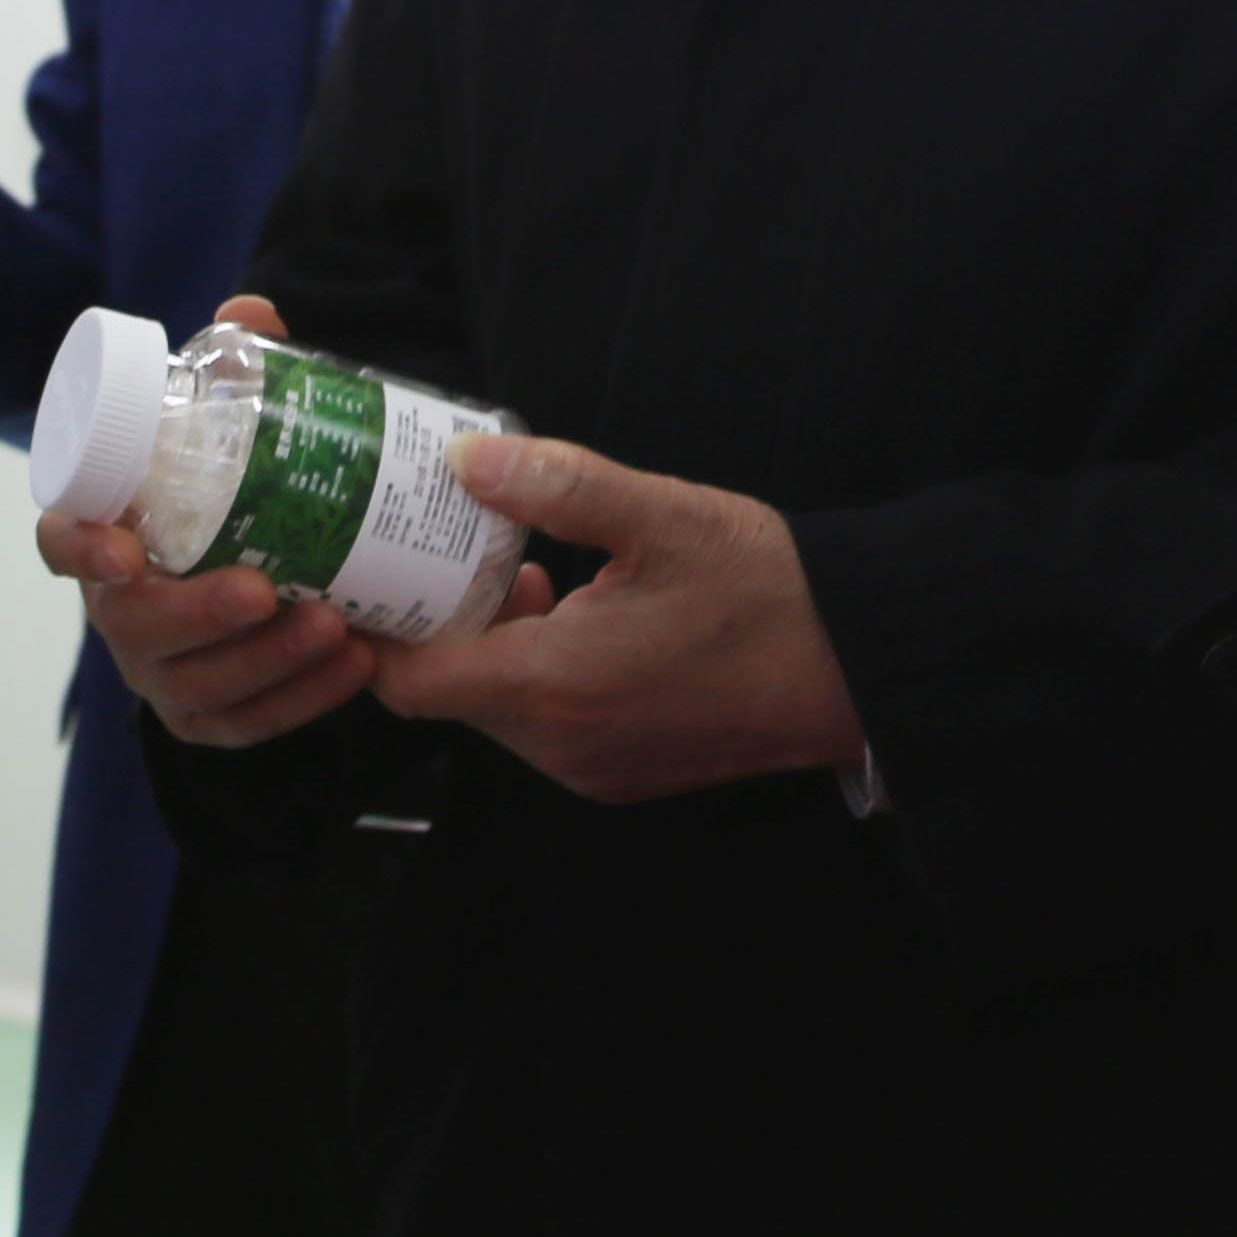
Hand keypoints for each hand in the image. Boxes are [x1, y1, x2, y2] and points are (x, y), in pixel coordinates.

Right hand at [41, 297, 384, 748]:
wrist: (260, 567)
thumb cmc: (225, 493)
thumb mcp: (226, 434)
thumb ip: (234, 375)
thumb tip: (251, 311)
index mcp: (105, 537)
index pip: (62, 544)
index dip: (79, 548)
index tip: (120, 549)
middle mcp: (120, 610)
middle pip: (135, 628)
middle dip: (198, 615)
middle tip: (266, 591)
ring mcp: (160, 669)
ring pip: (195, 686)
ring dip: (265, 661)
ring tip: (337, 627)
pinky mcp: (207, 714)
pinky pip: (245, 722)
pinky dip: (301, 699)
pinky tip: (356, 665)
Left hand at [381, 437, 858, 808]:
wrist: (865, 669)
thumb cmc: (770, 592)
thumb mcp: (664, 517)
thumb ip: (557, 487)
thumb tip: (462, 460)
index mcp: (554, 686)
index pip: (410, 684)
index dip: (378, 631)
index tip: (371, 573)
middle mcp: (561, 747)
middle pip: (450, 695)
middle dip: (442, 624)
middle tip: (450, 549)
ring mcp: (595, 770)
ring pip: (500, 712)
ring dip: (496, 648)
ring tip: (528, 570)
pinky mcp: (626, 775)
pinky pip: (548, 730)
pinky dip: (540, 678)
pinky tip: (582, 613)